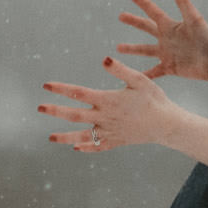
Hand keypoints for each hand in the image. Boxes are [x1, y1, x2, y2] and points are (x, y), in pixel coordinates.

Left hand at [38, 57, 181, 151]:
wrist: (168, 125)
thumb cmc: (155, 99)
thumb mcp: (140, 80)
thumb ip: (121, 70)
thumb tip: (104, 59)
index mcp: (108, 100)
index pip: (78, 93)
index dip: (61, 89)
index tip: (46, 86)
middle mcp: (105, 118)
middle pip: (74, 115)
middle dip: (55, 111)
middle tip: (39, 108)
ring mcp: (110, 132)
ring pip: (83, 135)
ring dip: (65, 136)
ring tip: (50, 137)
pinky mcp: (117, 141)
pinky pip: (98, 147)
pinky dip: (86, 148)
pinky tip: (76, 148)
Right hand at [117, 0, 207, 88]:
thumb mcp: (194, 19)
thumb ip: (184, 3)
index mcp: (171, 25)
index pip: (151, 10)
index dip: (139, 0)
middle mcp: (167, 38)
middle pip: (146, 27)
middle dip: (133, 21)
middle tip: (120, 16)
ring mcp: (168, 53)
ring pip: (145, 50)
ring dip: (133, 49)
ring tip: (118, 48)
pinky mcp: (171, 67)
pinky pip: (154, 72)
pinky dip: (144, 74)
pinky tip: (133, 77)